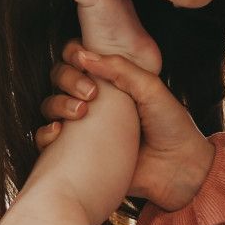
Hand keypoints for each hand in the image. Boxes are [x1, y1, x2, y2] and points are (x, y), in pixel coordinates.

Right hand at [36, 40, 215, 211]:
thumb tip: (83, 55)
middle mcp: (93, 101)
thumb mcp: (151, 89)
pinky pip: (47, 141)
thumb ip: (121, 68)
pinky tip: (60, 133)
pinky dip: (46, 134)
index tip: (79, 58)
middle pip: (59, 78)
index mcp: (111, 81)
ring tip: (80, 114)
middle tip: (90, 93)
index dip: (72, 53)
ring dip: (57, 103)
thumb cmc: (171, 126)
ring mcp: (83, 127)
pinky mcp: (76, 153)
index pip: (79, 59)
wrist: (179, 171)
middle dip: (67, 78)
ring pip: (50, 106)